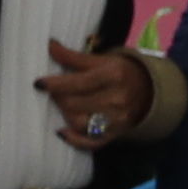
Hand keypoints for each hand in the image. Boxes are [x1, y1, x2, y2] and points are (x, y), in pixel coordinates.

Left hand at [39, 40, 154, 154]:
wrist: (149, 91)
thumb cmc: (120, 72)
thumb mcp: (102, 60)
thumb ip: (74, 57)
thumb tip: (50, 46)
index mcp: (114, 75)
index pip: (79, 82)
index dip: (55, 84)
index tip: (39, 83)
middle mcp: (117, 99)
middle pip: (76, 104)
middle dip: (58, 98)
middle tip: (52, 92)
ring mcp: (117, 120)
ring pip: (80, 123)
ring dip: (64, 115)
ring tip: (61, 105)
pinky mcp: (115, 134)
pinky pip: (91, 142)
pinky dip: (74, 140)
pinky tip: (62, 132)